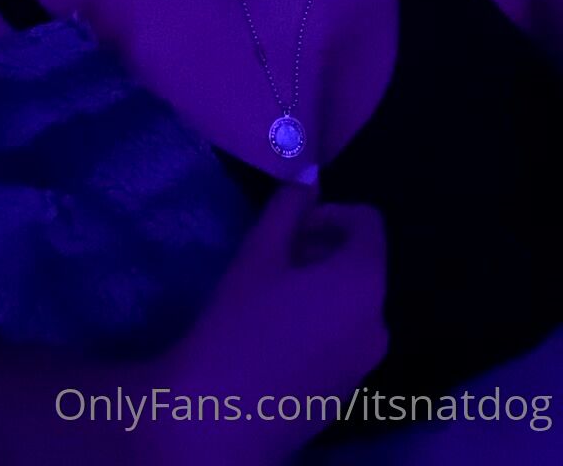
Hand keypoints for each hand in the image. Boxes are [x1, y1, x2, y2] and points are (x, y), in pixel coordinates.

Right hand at [165, 178, 387, 456]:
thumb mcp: (258, 255)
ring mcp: (367, 362)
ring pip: (353, 301)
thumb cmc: (239, 325)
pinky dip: (322, 322)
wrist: (219, 421)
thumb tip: (308, 176)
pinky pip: (346, 337)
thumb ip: (289, 207)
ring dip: (322, 284)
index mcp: (364, 283)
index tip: (291, 227)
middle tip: (275, 256)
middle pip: (363, 262)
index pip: (369, 222)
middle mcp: (379, 322)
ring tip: (272, 296)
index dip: (331, 213)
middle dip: (324, 248)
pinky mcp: (349, 391)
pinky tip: (276, 336)